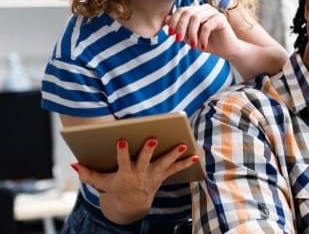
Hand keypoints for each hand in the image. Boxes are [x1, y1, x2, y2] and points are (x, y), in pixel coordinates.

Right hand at [71, 138, 198, 223]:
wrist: (130, 206)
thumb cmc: (114, 188)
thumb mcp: (100, 184)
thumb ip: (87, 173)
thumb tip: (74, 163)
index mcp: (124, 173)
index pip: (121, 160)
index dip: (121, 151)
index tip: (121, 140)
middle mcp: (140, 173)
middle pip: (145, 160)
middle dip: (149, 150)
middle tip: (154, 139)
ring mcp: (153, 175)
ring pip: (164, 164)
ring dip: (174, 155)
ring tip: (183, 146)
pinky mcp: (162, 176)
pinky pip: (176, 169)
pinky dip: (186, 163)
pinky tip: (196, 156)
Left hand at [165, 5, 241, 59]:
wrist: (226, 50)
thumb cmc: (208, 43)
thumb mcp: (190, 37)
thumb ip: (179, 28)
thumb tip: (166, 18)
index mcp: (197, 10)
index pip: (181, 10)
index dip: (174, 21)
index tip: (171, 34)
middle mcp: (205, 8)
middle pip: (187, 13)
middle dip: (181, 27)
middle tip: (179, 40)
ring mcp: (214, 12)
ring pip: (196, 18)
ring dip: (191, 33)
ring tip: (192, 45)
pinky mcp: (221, 19)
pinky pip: (207, 26)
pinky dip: (202, 37)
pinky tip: (203, 46)